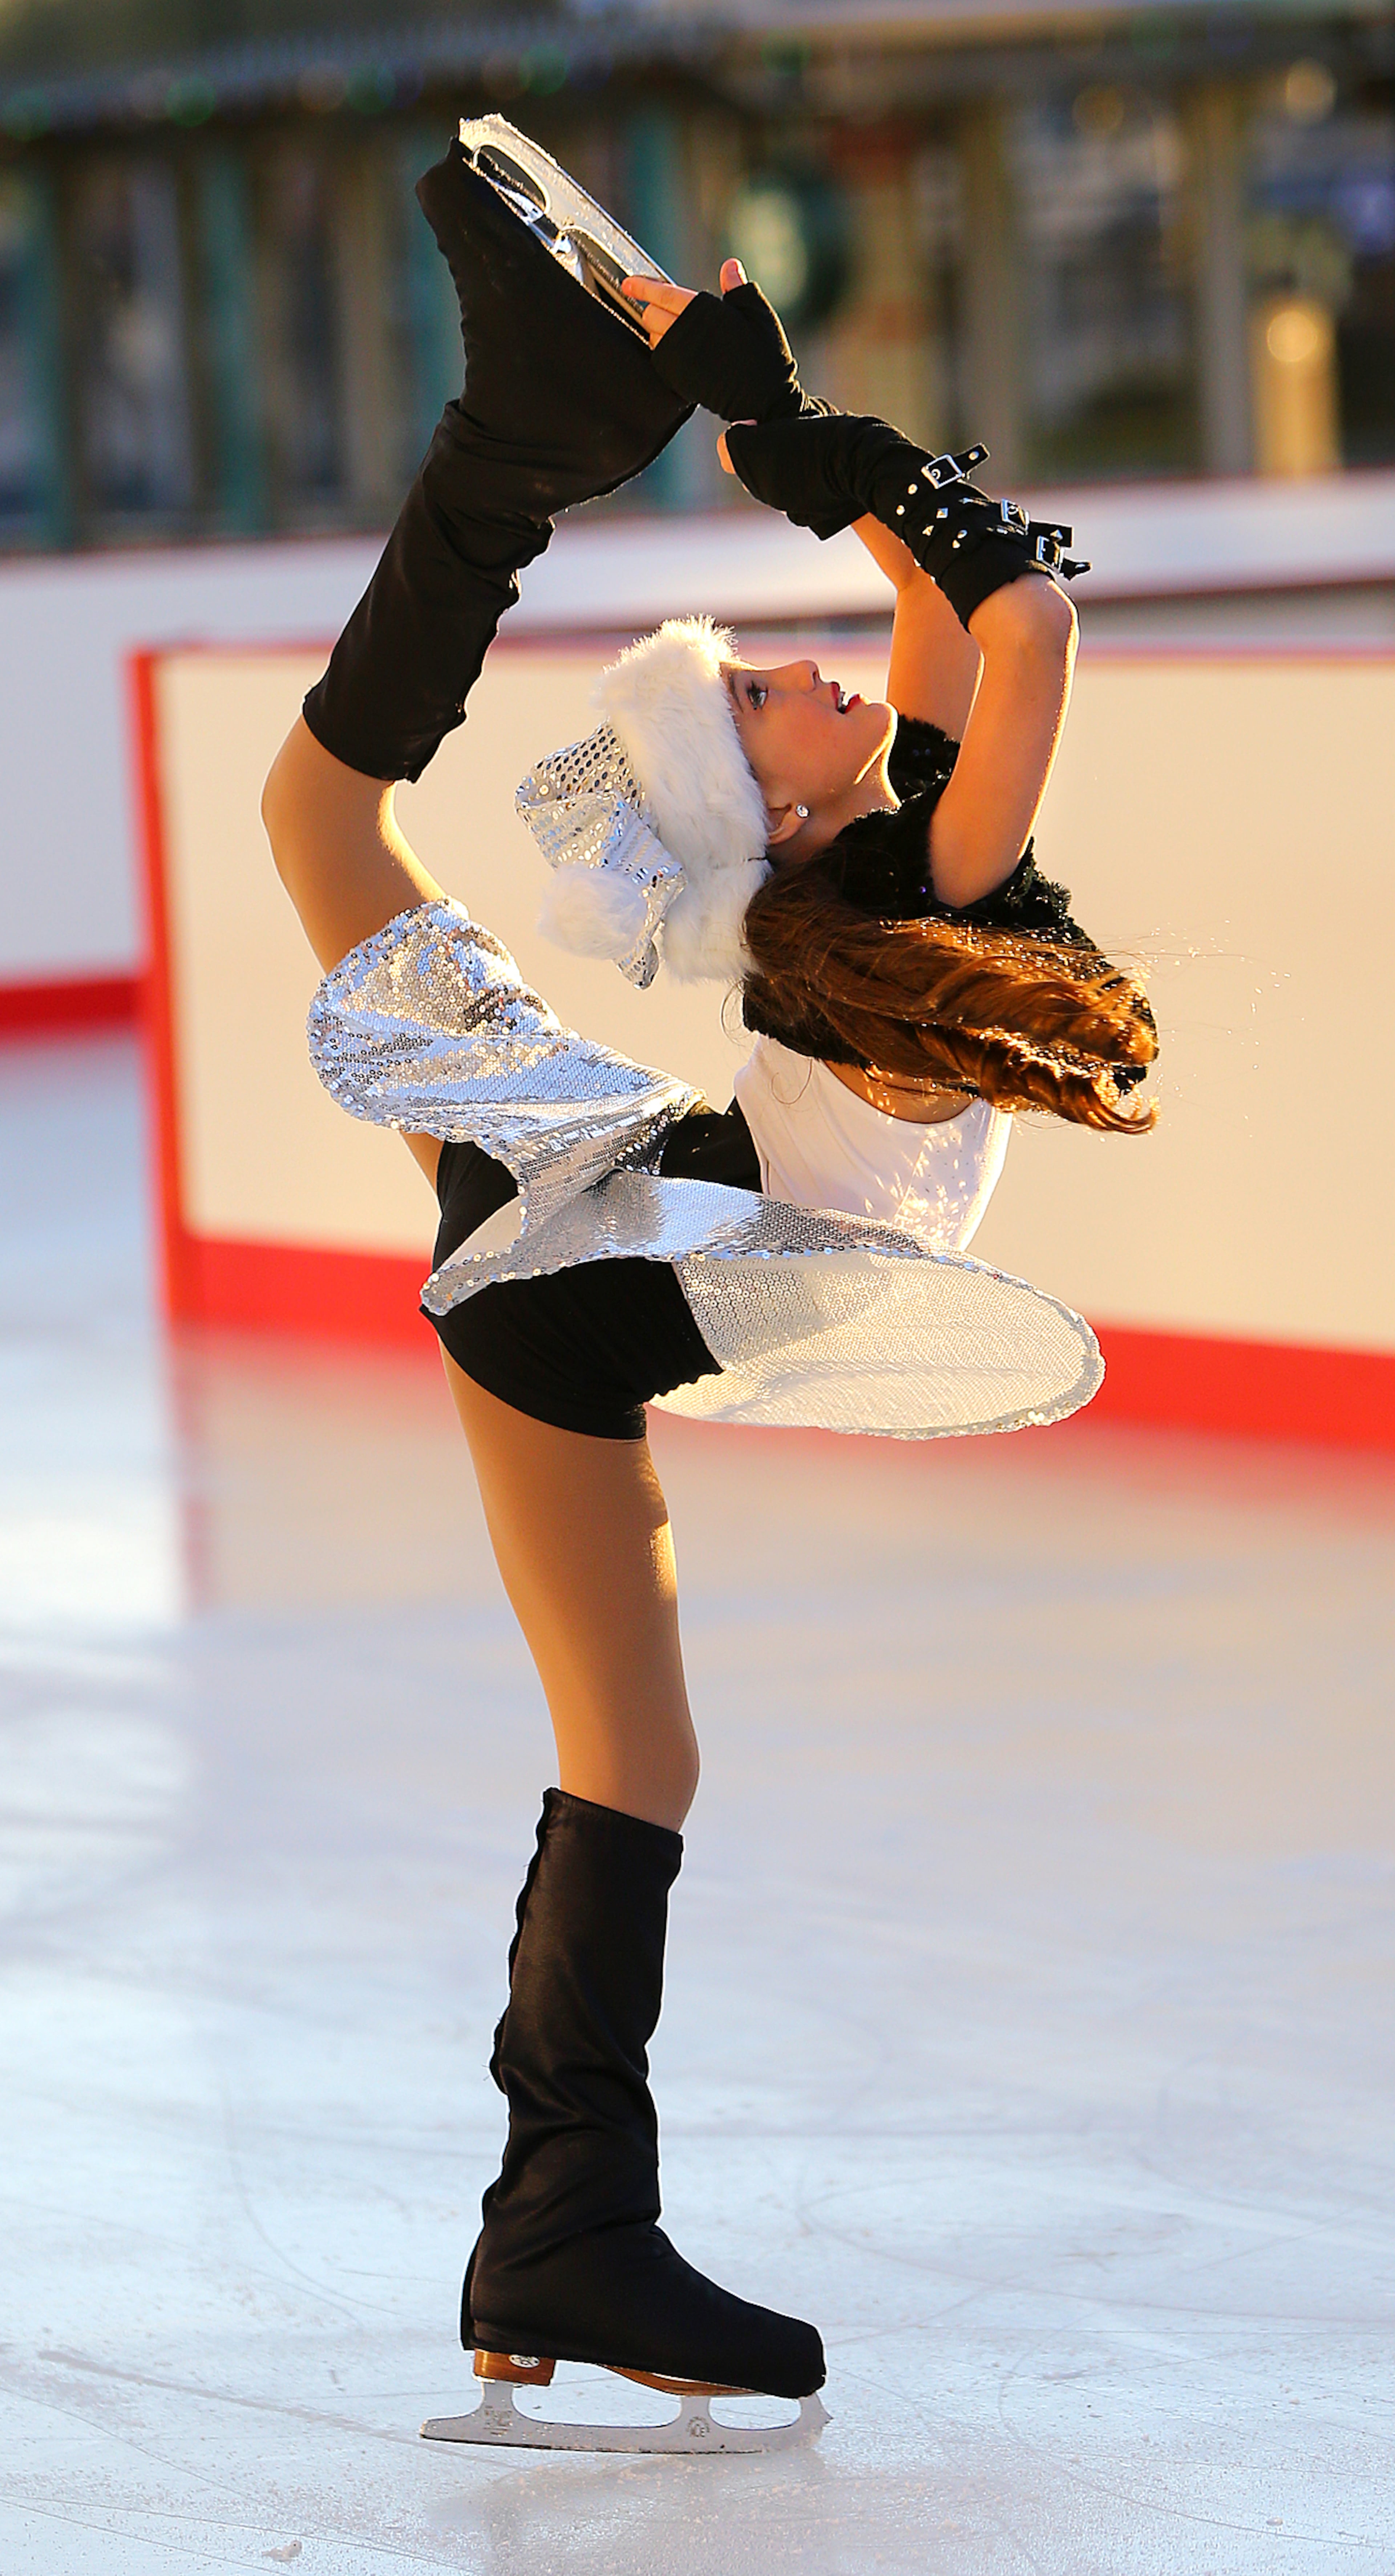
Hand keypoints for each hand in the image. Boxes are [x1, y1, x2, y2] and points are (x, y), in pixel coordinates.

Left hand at [627, 264, 810, 422]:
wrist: (763, 400)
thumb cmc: (765, 356)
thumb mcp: (758, 314)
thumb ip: (738, 289)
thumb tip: (729, 266)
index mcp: (702, 311)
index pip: (662, 294)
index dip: (643, 286)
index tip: (629, 283)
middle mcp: (684, 333)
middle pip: (651, 314)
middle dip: (653, 308)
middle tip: (663, 309)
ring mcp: (678, 358)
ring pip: (653, 336)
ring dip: (658, 330)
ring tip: (676, 330)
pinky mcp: (677, 379)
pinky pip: (659, 359)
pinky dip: (664, 350)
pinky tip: (679, 350)